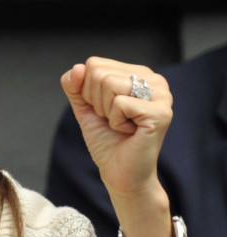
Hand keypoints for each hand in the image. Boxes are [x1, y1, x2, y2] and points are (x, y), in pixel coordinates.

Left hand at [61, 57, 173, 236]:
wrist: (120, 173)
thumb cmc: (107, 139)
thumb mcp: (84, 106)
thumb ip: (75, 85)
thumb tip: (77, 68)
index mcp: (138, 73)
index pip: (94, 64)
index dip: (87, 90)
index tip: (104, 109)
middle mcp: (154, 79)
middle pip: (99, 73)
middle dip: (95, 101)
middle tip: (113, 120)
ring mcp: (161, 95)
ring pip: (108, 84)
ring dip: (105, 111)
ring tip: (121, 124)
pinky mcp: (161, 113)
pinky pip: (119, 103)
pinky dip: (115, 121)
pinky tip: (130, 131)